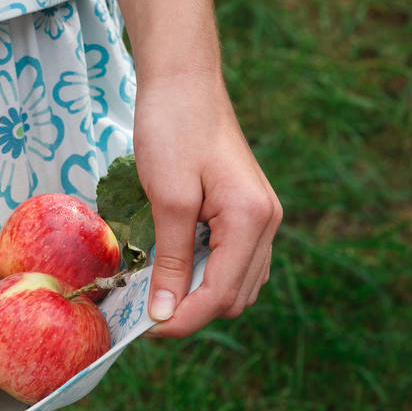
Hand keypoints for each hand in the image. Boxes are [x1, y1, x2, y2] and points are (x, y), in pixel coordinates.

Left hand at [134, 71, 282, 336]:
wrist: (183, 83)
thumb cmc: (172, 131)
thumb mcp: (167, 199)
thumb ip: (170, 261)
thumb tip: (163, 315)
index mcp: (252, 220)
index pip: (220, 295)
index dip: (182, 319)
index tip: (145, 327)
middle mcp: (267, 223)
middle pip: (233, 297)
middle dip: (191, 311)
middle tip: (144, 308)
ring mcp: (261, 218)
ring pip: (236, 285)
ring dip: (198, 297)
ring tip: (155, 290)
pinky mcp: (247, 213)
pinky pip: (233, 263)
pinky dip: (205, 275)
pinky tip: (174, 268)